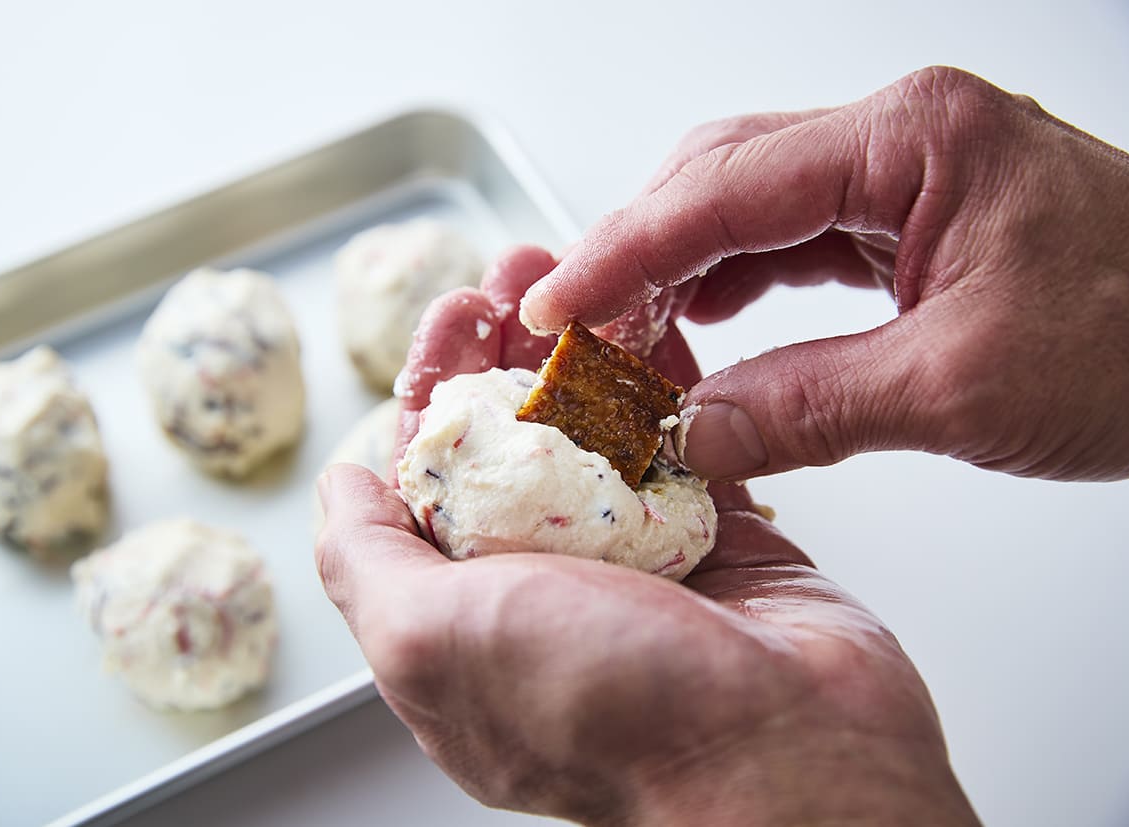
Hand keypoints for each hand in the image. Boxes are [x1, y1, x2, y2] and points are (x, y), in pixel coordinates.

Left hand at [316, 248, 978, 825]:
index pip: (428, 478)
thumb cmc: (606, 713)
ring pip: (598, 428)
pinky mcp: (716, 534)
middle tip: (520, 278)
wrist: (788, 758)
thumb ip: (368, 562)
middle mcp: (545, 585)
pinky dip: (667, 376)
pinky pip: (684, 437)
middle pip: (513, 439)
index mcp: (463, 614)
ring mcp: (635, 558)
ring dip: (585, 345)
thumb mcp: (433, 642)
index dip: (432, 388)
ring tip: (584, 266)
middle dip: (508, 347)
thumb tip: (340, 487)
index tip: (453, 321)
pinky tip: (653, 314)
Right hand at [519, 66, 1128, 482]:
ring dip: (680, 270)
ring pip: (750, 205)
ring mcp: (907, 175)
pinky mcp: (914, 219)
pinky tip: (701, 324)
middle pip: (722, 176)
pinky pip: (795, 240)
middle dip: (638, 252)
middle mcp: (902, 137)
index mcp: (914, 139)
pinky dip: (735, 284)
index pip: (725, 188)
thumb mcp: (961, 387)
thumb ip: (806, 406)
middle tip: (575, 330)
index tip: (555, 304)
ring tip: (624, 338)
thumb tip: (692, 433)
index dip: (623, 250)